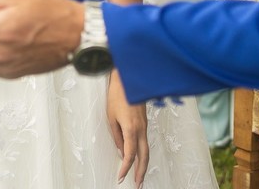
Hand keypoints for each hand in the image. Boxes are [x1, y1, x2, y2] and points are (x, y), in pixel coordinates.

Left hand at [107, 70, 149, 186]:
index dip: (125, 167)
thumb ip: (116, 136)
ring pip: (146, 149)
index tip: (121, 177)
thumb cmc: (117, 96)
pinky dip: (143, 152)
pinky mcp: (144, 122)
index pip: (130, 154)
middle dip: (141, 172)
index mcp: (131, 129)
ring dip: (144, 163)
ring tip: (139, 175)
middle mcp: (141, 129)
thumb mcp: (111, 117)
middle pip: (144, 156)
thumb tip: (120, 150)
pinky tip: (139, 158)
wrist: (128, 80)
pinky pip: (145, 141)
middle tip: (138, 184)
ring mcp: (145, 126)